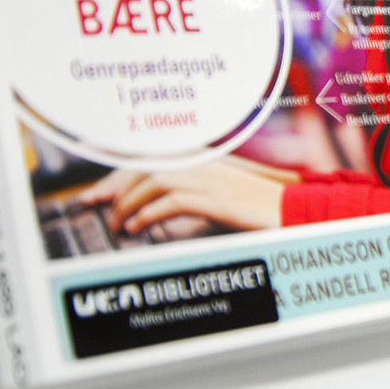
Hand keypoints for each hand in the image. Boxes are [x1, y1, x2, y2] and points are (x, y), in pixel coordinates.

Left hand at [81, 158, 298, 235]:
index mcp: (203, 159)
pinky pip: (169, 202)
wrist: (297, 211)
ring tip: (118, 225)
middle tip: (92, 207)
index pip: (149, 160)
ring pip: (152, 182)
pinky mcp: (216, 198)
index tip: (95, 194)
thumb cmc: (262, 209)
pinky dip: (147, 215)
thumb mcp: (221, 199)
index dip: (117, 176)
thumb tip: (154, 211)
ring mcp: (210, 177)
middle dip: (112, 188)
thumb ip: (191, 197)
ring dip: (128, 204)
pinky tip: (137, 229)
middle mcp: (203, 162)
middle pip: (144, 167)